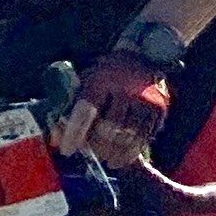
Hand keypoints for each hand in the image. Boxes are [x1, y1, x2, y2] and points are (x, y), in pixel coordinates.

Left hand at [58, 50, 170, 165]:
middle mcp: (127, 90)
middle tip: (88, 153)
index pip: (86, 112)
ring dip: (112, 153)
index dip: (74, 133)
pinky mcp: (159, 111)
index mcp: (102, 80)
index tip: (67, 150)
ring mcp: (146, 101)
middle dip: (95, 146)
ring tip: (104, 158)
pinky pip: (144, 138)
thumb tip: (56, 137)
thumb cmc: (107, 74)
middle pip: (108, 128)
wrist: (143, 56)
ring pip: (127, 136)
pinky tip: (119, 159)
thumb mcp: (85, 82)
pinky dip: (130, 153)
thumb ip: (69, 107)